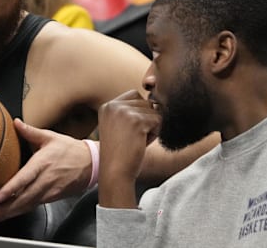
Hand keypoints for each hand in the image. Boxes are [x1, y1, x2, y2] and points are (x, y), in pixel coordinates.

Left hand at [0, 118, 91, 224]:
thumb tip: (15, 123)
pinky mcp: (52, 198)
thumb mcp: (50, 137)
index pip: (25, 178)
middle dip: (6, 208)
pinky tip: (10, 214)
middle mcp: (46, 179)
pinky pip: (34, 205)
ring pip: (28, 205)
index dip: (12, 188)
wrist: (91, 163)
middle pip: (24, 197)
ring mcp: (50, 191)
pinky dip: (21, 211)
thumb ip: (30, 132)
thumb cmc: (70, 150)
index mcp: (43, 163)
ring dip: (11, 213)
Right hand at [98, 90, 160, 207]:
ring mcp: (124, 112)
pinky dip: (155, 133)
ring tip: (136, 140)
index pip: (135, 95)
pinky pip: (158, 120)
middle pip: (146, 102)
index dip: (140, 113)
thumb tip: (159, 101)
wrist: (115, 172)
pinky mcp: (136, 121)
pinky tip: (141, 143)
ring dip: (151, 127)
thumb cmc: (121, 152)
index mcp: (108, 105)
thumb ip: (131, 111)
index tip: (128, 131)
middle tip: (133, 137)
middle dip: (146, 119)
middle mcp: (114, 105)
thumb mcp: (120, 126)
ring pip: (153, 111)